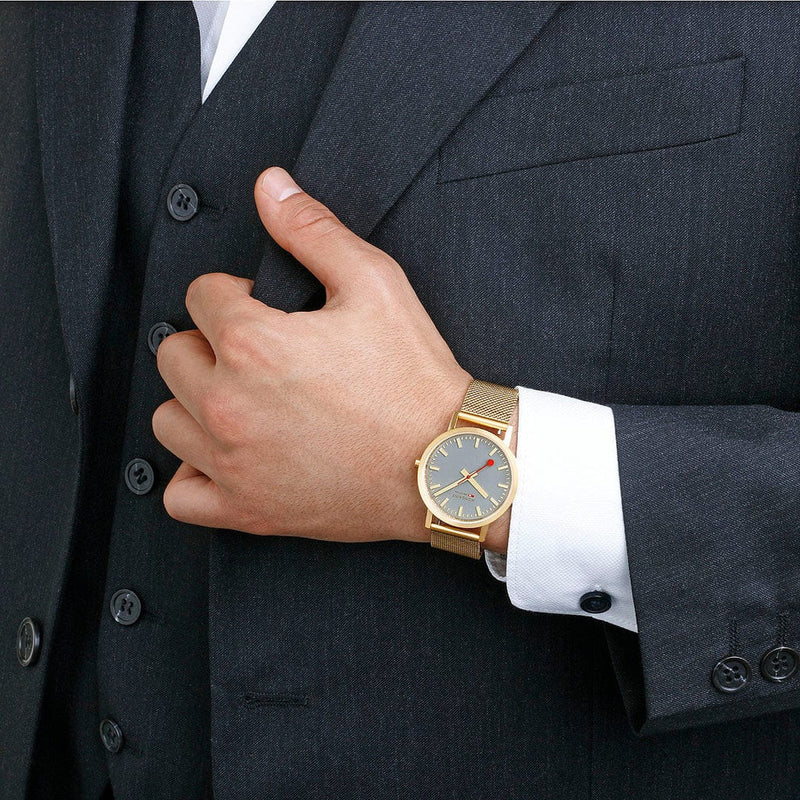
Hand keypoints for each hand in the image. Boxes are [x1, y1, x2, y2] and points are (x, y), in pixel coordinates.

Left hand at [151, 166, 486, 545]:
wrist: (448, 460)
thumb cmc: (415, 379)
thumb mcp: (376, 283)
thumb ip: (312, 229)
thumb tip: (269, 186)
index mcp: (252, 342)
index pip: (200, 294)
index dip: (234, 293)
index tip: (265, 310)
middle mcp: (228, 403)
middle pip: (173, 353)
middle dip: (209, 343)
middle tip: (258, 354)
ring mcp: (233, 462)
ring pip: (167, 419)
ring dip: (195, 403)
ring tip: (241, 401)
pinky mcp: (246, 509)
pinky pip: (181, 495)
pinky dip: (194, 473)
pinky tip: (227, 456)